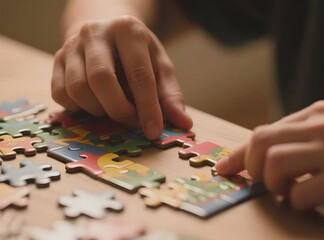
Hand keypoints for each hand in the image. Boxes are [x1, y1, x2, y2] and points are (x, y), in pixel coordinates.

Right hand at [51, 15, 192, 138]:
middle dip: (118, 110)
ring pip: (77, 89)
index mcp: (128, 30)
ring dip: (98, 111)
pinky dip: (78, 108)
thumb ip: (170, 95)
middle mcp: (95, 32)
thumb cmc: (137, 53)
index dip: (147, 107)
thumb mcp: (159, 66)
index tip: (153, 131)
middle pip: (101, 80)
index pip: (139, 74)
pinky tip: (95, 104)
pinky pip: (61, 94)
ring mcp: (71, 45)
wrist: (105, 31)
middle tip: (131, 122)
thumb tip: (184, 124)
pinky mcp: (56, 60)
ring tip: (113, 110)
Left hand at [216, 100, 323, 210]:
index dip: (239, 153)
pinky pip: (301, 192)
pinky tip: (310, 201)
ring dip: (273, 184)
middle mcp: (322, 126)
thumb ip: (305, 137)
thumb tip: (268, 157)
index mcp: (317, 113)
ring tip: (287, 191)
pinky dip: (297, 201)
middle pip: (261, 140)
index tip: (225, 168)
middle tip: (261, 182)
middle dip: (251, 166)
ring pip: (274, 162)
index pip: (264, 130)